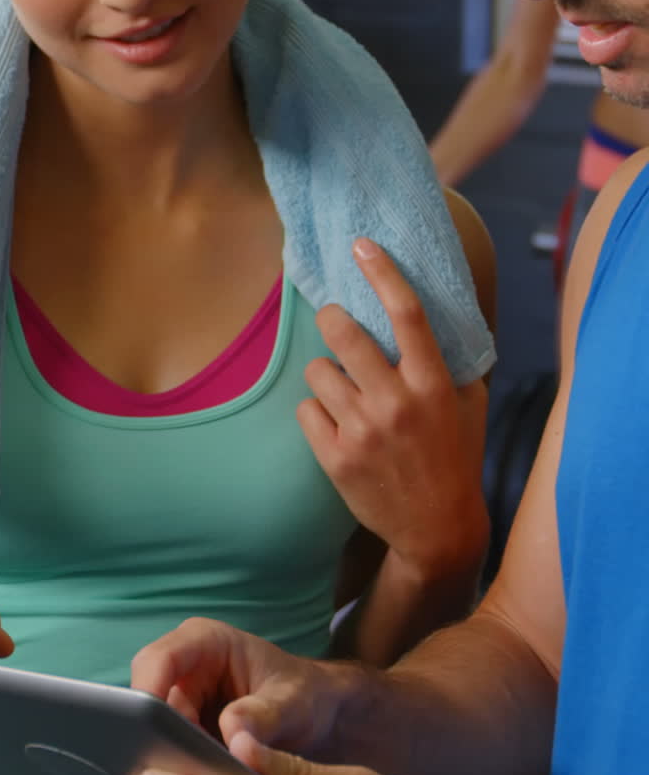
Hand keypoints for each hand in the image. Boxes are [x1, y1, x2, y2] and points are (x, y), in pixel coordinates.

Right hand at [131, 616, 355, 756]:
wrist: (315, 714)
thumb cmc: (303, 694)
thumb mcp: (292, 702)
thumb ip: (263, 715)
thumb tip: (232, 735)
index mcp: (206, 642)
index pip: (159, 660)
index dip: (147, 693)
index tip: (155, 733)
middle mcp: (185, 669)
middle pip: (149, 706)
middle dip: (162, 741)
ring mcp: (182, 703)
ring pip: (155, 737)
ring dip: (174, 763)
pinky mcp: (184, 734)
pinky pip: (168, 757)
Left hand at [299, 239, 487, 574]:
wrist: (437, 529)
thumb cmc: (455, 455)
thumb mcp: (467, 403)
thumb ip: (451, 359)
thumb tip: (432, 307)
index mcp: (433, 384)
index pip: (406, 313)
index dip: (382, 272)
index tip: (362, 245)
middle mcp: (397, 403)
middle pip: (343, 334)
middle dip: (332, 319)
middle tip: (335, 322)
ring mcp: (364, 432)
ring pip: (317, 371)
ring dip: (327, 374)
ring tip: (345, 391)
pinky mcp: (336, 459)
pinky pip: (306, 410)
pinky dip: (317, 412)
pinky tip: (338, 425)